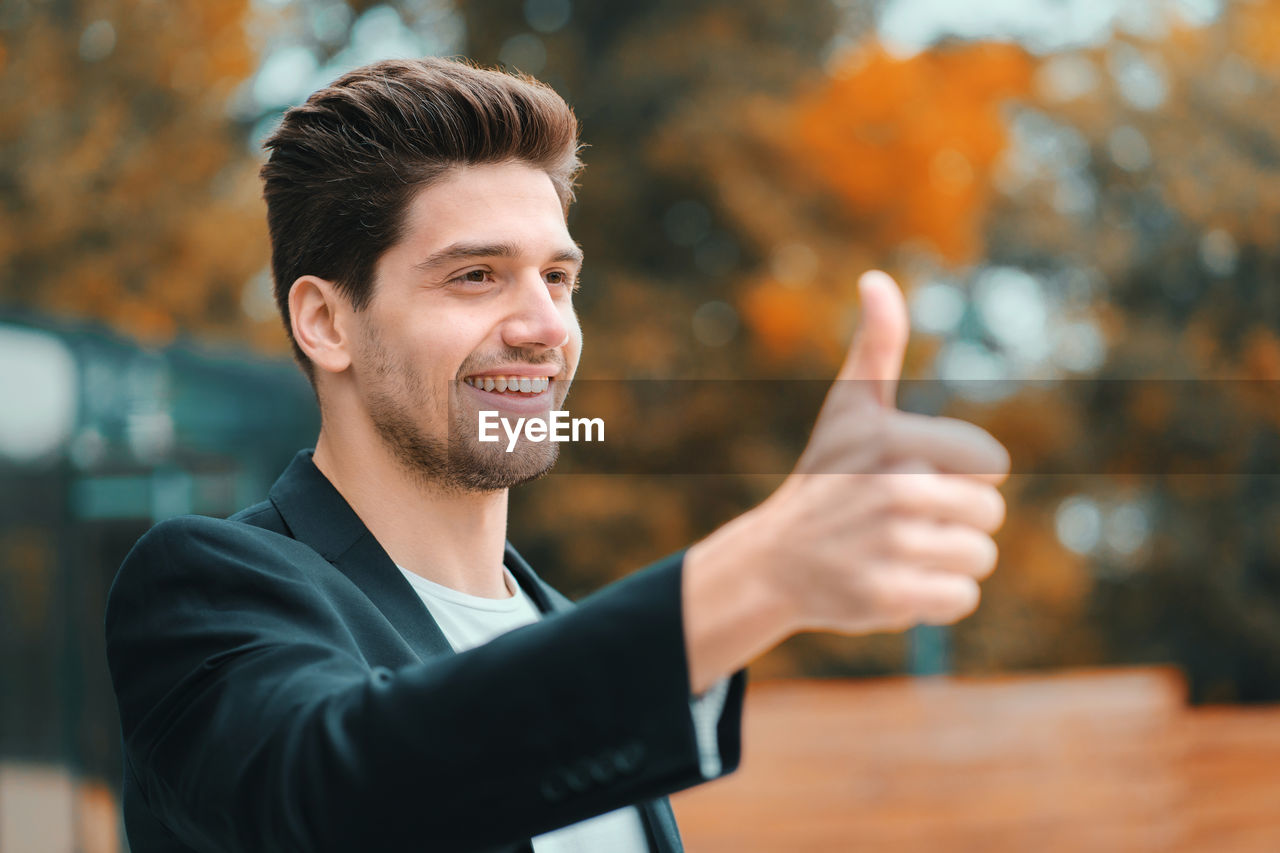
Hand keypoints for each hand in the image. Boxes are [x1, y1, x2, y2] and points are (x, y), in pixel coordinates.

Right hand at [752, 270, 1009, 634]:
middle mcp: (894, 491)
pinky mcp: (888, 598)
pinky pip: (959, 600)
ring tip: (898, 551)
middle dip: (955, 521)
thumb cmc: (825, 477)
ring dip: (946, 561)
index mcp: (897, 441)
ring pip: (978, 559)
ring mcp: (890, 548)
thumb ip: (877, 345)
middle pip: (990, 515)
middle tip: (901, 521)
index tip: (911, 475)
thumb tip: (876, 278)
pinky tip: (894, 583)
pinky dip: (934, 599)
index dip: (959, 473)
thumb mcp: (850, 408)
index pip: (992, 465)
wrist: (772, 560)